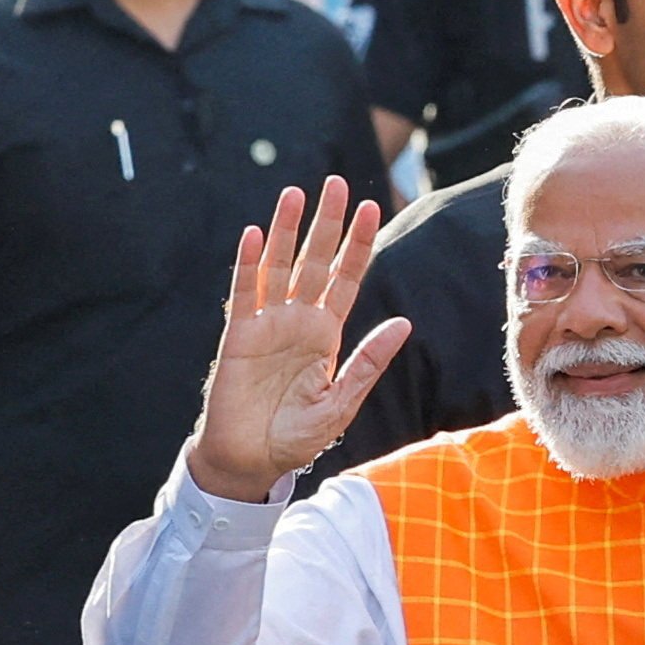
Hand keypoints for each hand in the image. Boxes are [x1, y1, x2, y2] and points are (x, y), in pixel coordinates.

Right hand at [187, 179, 408, 503]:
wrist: (252, 460)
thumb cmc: (296, 437)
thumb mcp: (342, 401)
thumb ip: (369, 361)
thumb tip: (404, 323)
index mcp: (326, 335)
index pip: (346, 279)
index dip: (359, 245)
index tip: (372, 207)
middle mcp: (298, 321)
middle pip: (315, 261)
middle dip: (327, 224)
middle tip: (336, 184)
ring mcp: (267, 324)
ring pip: (278, 266)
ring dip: (286, 230)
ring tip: (295, 193)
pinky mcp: (239, 335)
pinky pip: (244, 292)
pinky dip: (249, 263)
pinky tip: (256, 234)